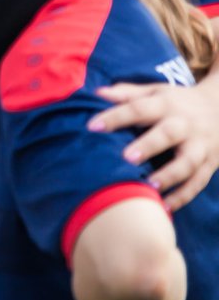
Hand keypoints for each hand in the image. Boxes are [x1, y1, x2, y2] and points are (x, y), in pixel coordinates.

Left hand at [90, 78, 218, 210]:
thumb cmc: (178, 101)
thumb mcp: (156, 91)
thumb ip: (127, 93)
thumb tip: (97, 93)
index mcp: (166, 104)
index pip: (138, 108)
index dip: (115, 116)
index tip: (92, 126)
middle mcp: (185, 124)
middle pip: (168, 134)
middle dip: (149, 145)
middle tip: (127, 157)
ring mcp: (200, 146)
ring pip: (188, 162)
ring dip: (170, 175)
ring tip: (149, 186)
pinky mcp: (210, 164)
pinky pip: (198, 182)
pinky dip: (183, 197)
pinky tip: (164, 208)